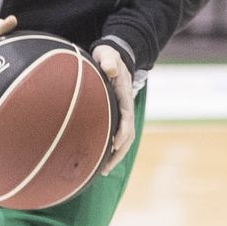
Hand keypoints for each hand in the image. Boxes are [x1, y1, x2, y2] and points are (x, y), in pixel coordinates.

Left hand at [91, 45, 135, 174]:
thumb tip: (109, 69)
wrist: (113, 57)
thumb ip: (108, 59)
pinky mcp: (115, 116)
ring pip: (123, 139)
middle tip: (105, 168)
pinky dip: (110, 149)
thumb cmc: (108, 56)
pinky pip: (116, 135)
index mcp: (124, 95)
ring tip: (101, 171)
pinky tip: (98, 159)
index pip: (127, 116)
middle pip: (128, 134)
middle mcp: (126, 107)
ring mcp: (122, 113)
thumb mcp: (108, 54)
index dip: (122, 131)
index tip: (115, 144)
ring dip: (115, 155)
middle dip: (118, 152)